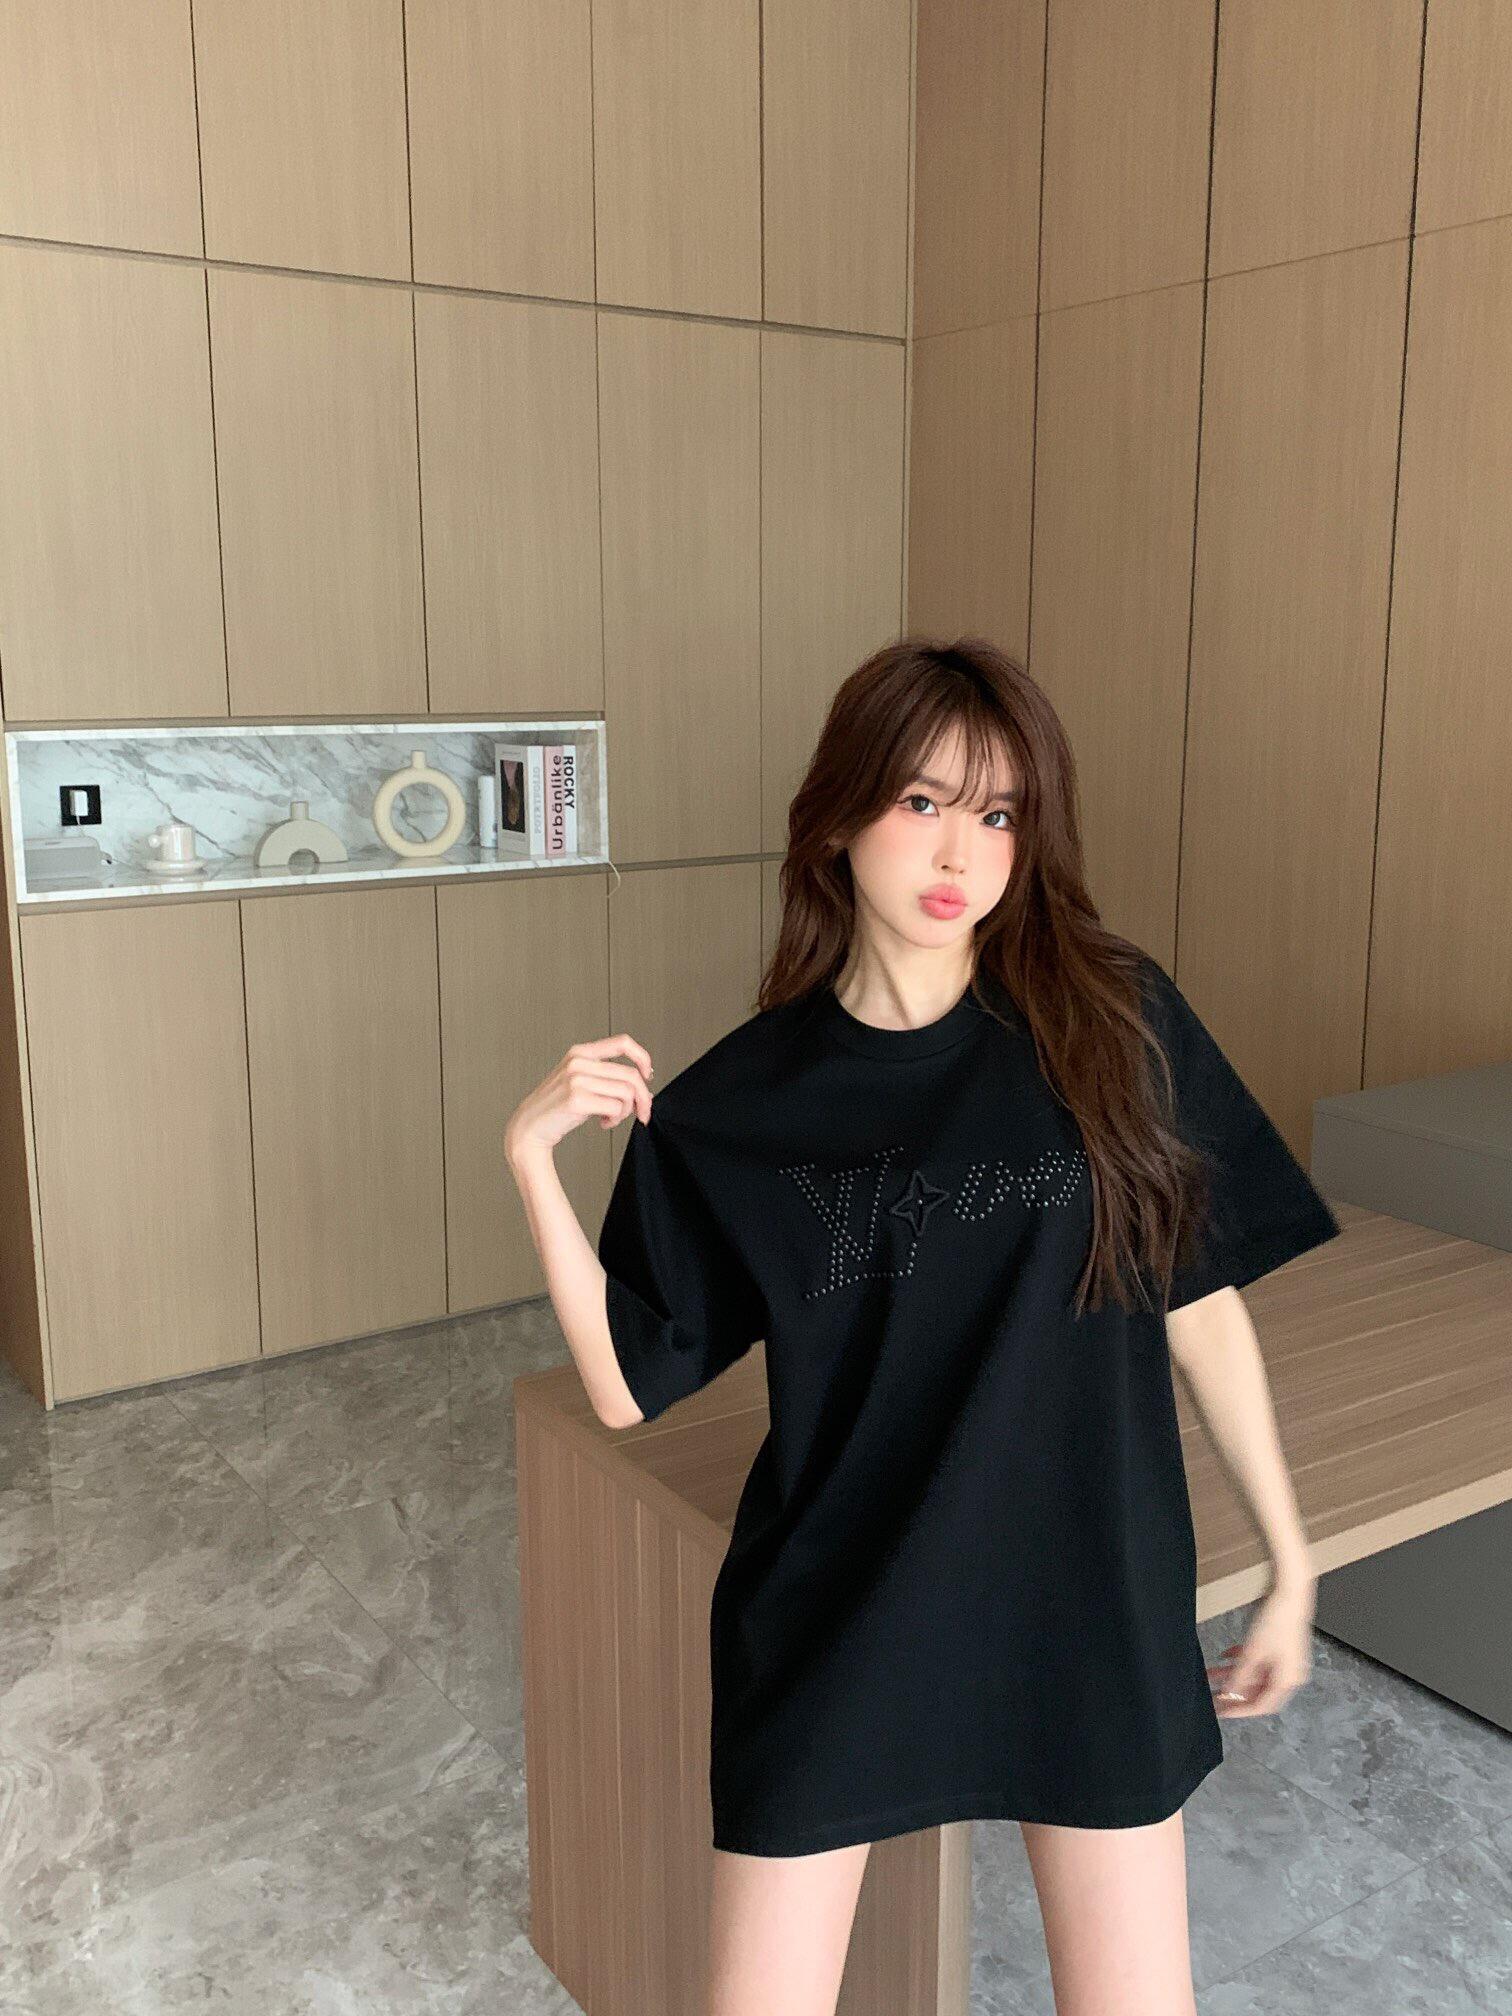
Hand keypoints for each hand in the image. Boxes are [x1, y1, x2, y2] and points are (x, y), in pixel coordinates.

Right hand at [504, 1033, 654, 1168]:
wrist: (529, 1127)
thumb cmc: (556, 1107)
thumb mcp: (578, 1081)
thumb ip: (605, 1077)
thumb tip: (643, 1088)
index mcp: (580, 1052)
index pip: (623, 1042)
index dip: (642, 1057)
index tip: (648, 1075)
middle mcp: (579, 1062)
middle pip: (631, 1075)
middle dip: (643, 1098)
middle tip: (642, 1113)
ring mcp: (577, 1080)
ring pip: (626, 1092)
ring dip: (626, 1111)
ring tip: (612, 1118)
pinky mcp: (577, 1099)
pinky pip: (616, 1108)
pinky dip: (615, 1120)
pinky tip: (603, 1123)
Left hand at [1207, 1579, 1314, 1717]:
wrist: (1291, 1594)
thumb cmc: (1278, 1620)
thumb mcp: (1253, 1652)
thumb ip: (1240, 1676)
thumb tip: (1230, 1693)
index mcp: (1287, 1681)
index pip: (1261, 1705)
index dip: (1240, 1710)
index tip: (1222, 1711)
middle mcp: (1289, 1675)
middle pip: (1257, 1691)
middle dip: (1234, 1692)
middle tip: (1215, 1694)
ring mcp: (1285, 1661)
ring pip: (1256, 1675)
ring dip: (1234, 1674)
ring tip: (1213, 1673)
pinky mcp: (1280, 1648)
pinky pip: (1259, 1661)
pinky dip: (1243, 1661)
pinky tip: (1227, 1655)